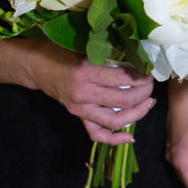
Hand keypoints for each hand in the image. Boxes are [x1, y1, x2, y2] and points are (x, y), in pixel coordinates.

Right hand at [27, 42, 155, 144]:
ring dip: (138, 113)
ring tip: (149, 103)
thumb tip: (139, 58)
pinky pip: (97, 134)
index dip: (142, 76)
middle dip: (145, 93)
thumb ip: (110, 55)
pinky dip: (115, 139)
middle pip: (124, 101)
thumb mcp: (86, 48)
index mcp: (86, 72)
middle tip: (151, 84)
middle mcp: (84, 93)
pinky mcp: (78, 117)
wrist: (36, 66)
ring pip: (115, 121)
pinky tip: (131, 136)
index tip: (150, 70)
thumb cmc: (61, 51)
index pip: (123, 79)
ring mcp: (80, 109)